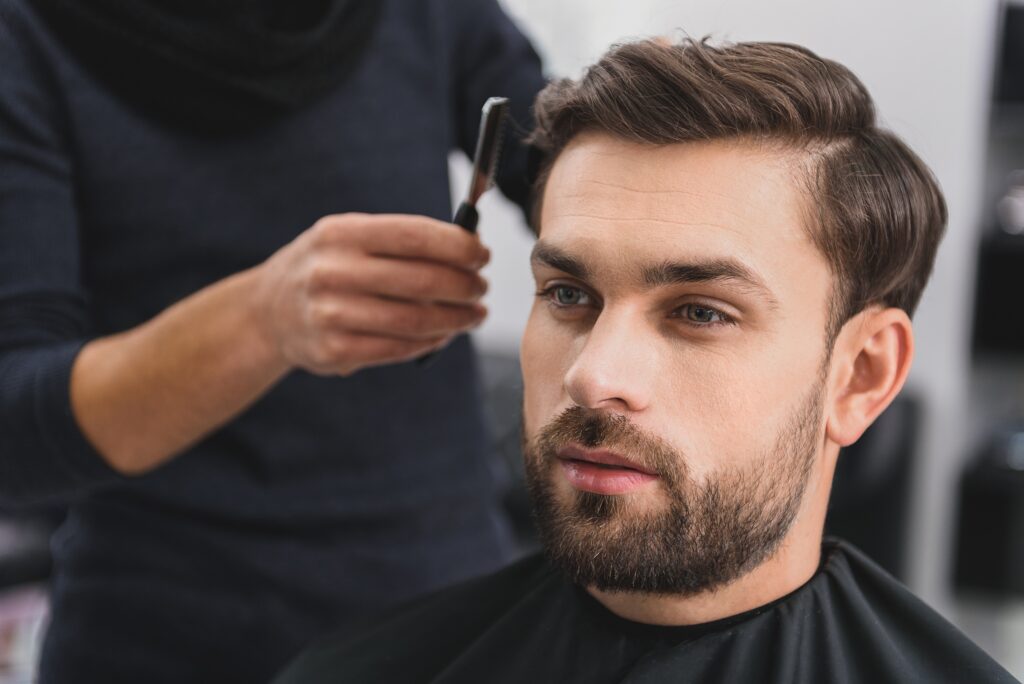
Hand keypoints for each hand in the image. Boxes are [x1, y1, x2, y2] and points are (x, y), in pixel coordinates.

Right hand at [252, 213, 489, 375]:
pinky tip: (445, 334)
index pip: (415, 236)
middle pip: (423, 281)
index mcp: (341, 233)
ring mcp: (330, 314)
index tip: (482, 255)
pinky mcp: (334, 351)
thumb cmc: (328, 267)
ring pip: (416, 320)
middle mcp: (332, 271)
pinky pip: (399, 348)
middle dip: (465, 286)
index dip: (458, 246)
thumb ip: (401, 241)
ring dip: (456, 319)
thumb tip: (469, 249)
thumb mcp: (349, 237)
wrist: (268, 311)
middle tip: (482, 289)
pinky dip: (431, 342)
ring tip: (474, 315)